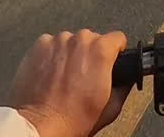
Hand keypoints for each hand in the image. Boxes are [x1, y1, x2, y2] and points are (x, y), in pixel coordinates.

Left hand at [10, 30, 129, 136]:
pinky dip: (52, 55)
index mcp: (100, 51)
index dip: (116, 51)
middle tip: (85, 76)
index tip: (111, 60)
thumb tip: (126, 80)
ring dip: (71, 54)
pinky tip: (51, 73)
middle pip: (92, 39)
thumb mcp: (111, 108)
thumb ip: (124, 86)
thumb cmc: (73, 118)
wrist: (41, 125)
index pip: (117, 38)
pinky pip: (51, 45)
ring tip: (66, 76)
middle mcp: (79, 41)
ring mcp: (56, 42)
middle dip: (91, 54)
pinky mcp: (38, 47)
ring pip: (70, 41)